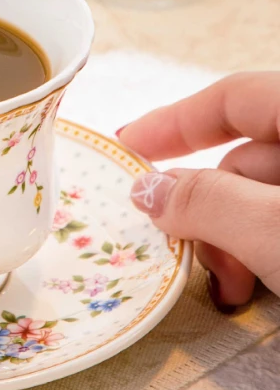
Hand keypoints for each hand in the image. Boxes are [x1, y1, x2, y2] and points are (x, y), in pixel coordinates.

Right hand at [119, 72, 279, 312]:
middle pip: (248, 159)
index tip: (125, 145)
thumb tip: (147, 188)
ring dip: (238, 242)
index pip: (235, 97)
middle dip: (209, 210)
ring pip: (267, 200)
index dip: (175, 121)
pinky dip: (269, 254)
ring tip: (237, 291)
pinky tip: (267, 291)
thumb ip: (207, 203)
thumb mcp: (276, 231)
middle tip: (194, 259)